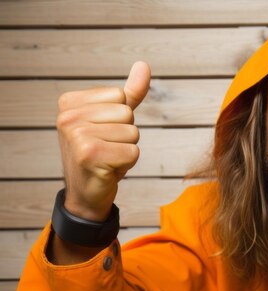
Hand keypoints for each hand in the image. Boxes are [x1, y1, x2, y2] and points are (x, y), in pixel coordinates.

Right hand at [56, 61, 150, 220]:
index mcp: (69, 102)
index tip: (103, 134)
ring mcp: (77, 135)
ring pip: (133, 133)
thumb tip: (144, 65)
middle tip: (107, 149)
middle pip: (128, 113)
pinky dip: (127, 163)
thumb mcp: (114, 119)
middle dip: (126, 135)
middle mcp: (68, 116)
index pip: (121, 96)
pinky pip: (133, 151)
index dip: (121, 118)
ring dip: (127, 150)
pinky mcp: (90, 155)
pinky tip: (108, 169)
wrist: (86, 193)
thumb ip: (130, 92)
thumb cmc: (101, 154)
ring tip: (107, 159)